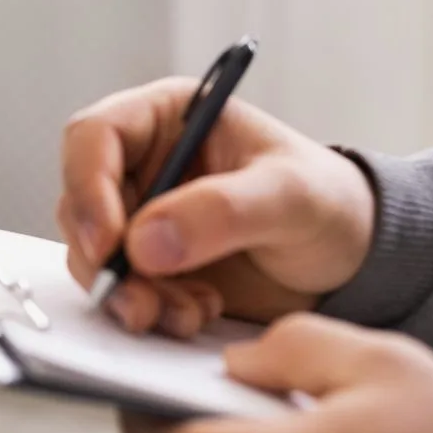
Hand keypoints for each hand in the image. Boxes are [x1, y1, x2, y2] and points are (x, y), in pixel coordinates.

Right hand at [58, 77, 375, 336]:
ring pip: (93, 254)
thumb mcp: (290, 196)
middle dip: (106, 259)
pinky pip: (118, 288)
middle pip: (80, 204)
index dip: (87, 186)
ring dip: (127, 293)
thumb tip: (145, 242)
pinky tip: (194, 314)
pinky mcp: (147, 265)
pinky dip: (145, 310)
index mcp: (168, 118)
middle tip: (142, 301)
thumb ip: (222, 211)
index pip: (93, 137)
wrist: (352, 260)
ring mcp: (141, 217)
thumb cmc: (330, 203)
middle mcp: (142, 164)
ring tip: (185, 314)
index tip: (109, 243)